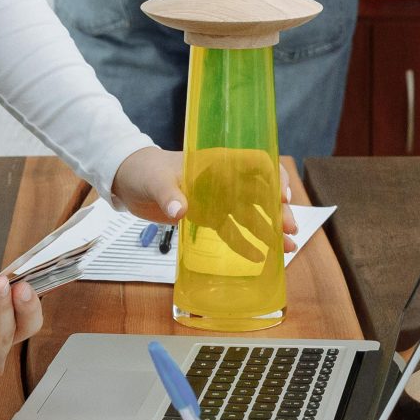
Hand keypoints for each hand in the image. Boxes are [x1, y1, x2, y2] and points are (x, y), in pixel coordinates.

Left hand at [105, 149, 298, 239]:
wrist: (128, 182)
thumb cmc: (144, 171)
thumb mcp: (155, 181)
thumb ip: (168, 194)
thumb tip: (180, 210)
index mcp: (216, 162)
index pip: (256, 163)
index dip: (274, 177)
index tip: (282, 197)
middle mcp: (223, 179)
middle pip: (261, 191)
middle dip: (279, 209)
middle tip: (290, 229)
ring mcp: (218, 198)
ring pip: (251, 213)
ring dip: (269, 229)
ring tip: (288, 248)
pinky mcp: (208, 215)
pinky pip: (232, 229)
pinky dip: (245, 243)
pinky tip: (259, 257)